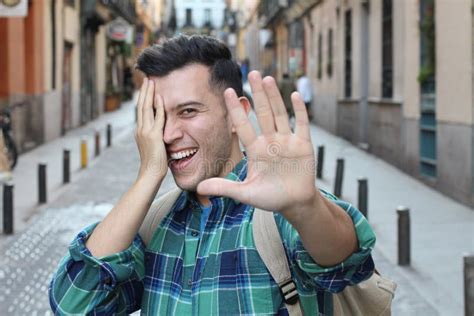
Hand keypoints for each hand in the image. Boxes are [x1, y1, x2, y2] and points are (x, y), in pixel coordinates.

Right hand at [135, 78, 167, 181]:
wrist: (150, 174)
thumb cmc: (155, 164)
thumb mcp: (155, 147)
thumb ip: (156, 137)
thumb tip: (161, 133)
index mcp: (140, 131)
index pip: (141, 111)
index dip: (144, 98)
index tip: (146, 88)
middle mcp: (140, 129)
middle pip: (141, 105)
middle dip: (144, 91)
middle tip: (147, 79)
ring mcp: (145, 132)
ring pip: (146, 108)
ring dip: (149, 94)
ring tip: (150, 82)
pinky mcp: (153, 136)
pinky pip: (156, 118)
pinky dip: (158, 107)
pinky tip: (159, 97)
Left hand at [197, 71, 316, 214]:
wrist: (294, 204)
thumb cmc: (271, 198)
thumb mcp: (245, 194)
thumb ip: (224, 188)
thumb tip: (198, 188)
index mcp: (256, 150)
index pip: (243, 126)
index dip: (236, 110)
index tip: (228, 92)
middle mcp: (270, 142)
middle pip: (263, 113)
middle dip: (257, 94)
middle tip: (250, 72)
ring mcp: (287, 141)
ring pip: (280, 114)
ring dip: (274, 97)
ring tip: (267, 78)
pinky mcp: (303, 145)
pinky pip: (301, 124)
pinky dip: (299, 110)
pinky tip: (293, 94)